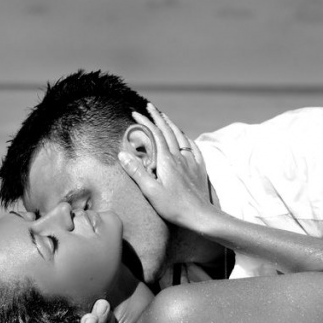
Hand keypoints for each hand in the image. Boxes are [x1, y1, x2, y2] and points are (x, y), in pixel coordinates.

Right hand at [118, 104, 212, 227]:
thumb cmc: (173, 206)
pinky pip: (192, 147)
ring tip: (164, 116)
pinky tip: (183, 137)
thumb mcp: (150, 191)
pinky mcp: (199, 168)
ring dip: (171, 124)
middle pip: (168, 130)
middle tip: (149, 107)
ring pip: (180, 136)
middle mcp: (179, 156)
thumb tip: (122, 154)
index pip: (154, 134)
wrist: (199, 215)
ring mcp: (191, 161)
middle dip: (157, 117)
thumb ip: (137, 171)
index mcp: (166, 160)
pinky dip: (185, 137)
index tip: (135, 113)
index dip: (144, 122)